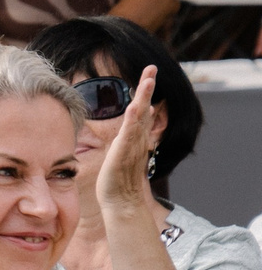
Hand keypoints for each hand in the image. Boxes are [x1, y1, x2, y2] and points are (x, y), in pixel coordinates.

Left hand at [95, 65, 162, 219]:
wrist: (122, 202)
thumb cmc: (118, 181)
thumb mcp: (122, 155)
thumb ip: (127, 140)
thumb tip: (132, 127)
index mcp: (134, 138)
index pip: (141, 111)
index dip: (145, 94)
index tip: (149, 76)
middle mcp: (136, 139)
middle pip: (143, 108)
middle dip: (147, 87)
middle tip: (152, 67)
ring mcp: (132, 145)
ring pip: (138, 117)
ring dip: (144, 97)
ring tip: (148, 79)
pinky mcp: (123, 153)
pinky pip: (129, 133)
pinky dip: (133, 119)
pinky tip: (136, 106)